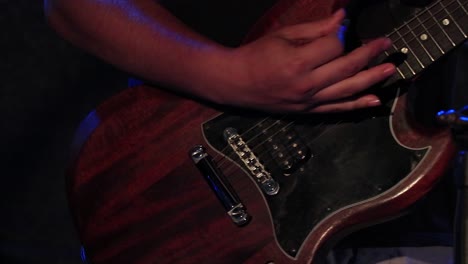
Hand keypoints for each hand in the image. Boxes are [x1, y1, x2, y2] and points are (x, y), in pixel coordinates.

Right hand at [215, 9, 394, 112]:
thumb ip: (316, 29)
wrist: (237, 83)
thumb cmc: (256, 56)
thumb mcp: (284, 36)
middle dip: (369, 54)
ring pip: (348, 90)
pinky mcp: (308, 111)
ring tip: (390, 69)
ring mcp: (308, 101)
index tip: (344, 27)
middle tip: (386, 44)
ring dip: (372, 79)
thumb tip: (341, 19)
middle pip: (347, 68)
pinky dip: (357, 105)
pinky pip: (337, 109)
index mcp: (299, 62)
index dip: (342, 34)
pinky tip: (375, 100)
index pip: (334, 46)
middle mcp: (307, 85)